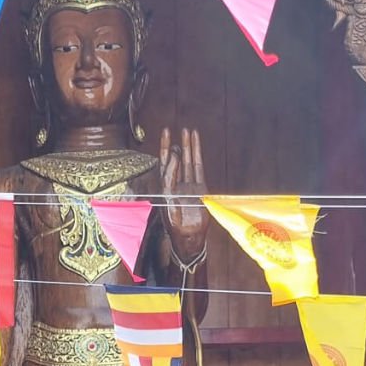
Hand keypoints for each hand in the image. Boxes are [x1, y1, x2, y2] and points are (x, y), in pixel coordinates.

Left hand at [160, 126, 207, 259]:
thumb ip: (169, 178)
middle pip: (175, 160)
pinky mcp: (200, 188)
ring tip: (188, 131)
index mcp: (165, 187)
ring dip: (188, 146)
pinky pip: (198, 168)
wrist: (188, 237)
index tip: (166, 133)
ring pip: (188, 161)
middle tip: (173, 129)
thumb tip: (174, 158)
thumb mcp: (168, 199)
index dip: (165, 148)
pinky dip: (197, 155)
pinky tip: (196, 144)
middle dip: (175, 144)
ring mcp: (189, 185)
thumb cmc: (175, 223)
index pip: (164, 164)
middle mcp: (176, 184)